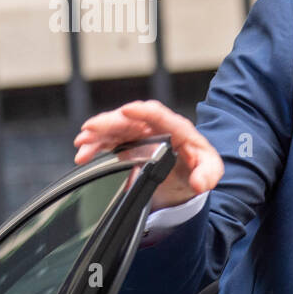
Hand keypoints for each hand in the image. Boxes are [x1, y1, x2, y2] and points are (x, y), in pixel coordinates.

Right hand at [73, 100, 223, 210]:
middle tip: (91, 128)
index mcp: (178, 129)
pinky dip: (95, 145)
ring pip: (116, 128)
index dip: (143, 111)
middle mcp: (156, 127)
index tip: (127, 110)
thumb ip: (208, 175)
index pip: (160, 115)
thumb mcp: (210, 171)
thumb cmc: (199, 166)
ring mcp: (141, 134)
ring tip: (82, 143)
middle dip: (109, 122)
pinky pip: (109, 140)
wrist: (188, 174)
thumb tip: (200, 183)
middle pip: (130, 119)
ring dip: (97, 134)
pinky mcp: (129, 142)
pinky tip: (83, 153)